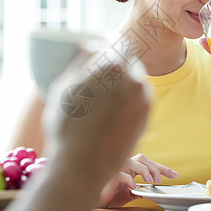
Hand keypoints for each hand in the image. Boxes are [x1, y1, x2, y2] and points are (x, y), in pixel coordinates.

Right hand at [43, 51, 151, 195]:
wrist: (83, 167)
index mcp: (113, 66)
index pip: (119, 43)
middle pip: (130, 61)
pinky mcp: (147, 118)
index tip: (102, 51)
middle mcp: (135, 80)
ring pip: (136, 81)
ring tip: (103, 100)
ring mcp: (144, 101)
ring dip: (124, 83)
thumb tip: (87, 46)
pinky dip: (128, 101)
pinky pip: (139, 100)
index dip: (109, 46)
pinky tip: (111, 114)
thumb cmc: (66, 126)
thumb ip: (79, 61)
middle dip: (117, 65)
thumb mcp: (63, 87)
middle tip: (99, 78)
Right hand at [98, 154, 178, 207]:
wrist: (96, 200)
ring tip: (150, 181)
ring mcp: (115, 168)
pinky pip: (120, 173)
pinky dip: (129, 179)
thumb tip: (151, 190)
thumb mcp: (129, 193)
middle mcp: (123, 165)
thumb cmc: (110, 195)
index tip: (174, 174)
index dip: (162, 168)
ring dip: (144, 170)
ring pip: (133, 161)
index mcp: (129, 168)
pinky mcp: (108, 176)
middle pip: (142, 158)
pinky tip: (133, 187)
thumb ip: (139, 190)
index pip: (148, 164)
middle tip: (160, 180)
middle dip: (155, 167)